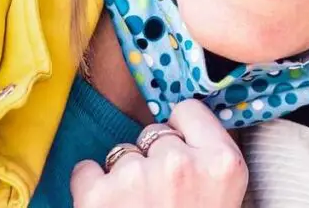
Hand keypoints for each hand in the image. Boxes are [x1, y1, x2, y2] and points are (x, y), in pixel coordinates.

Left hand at [68, 100, 244, 207]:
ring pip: (120, 153)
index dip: (180, 134)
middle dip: (152, 160)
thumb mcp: (223, 194)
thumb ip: (208, 156)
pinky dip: (90, 189)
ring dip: (123, 177)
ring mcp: (136, 177)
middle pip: (154, 134)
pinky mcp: (97, 195)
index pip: (188, 111)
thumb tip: (176, 126)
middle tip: (159, 198)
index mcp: (221, 162)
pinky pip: (85, 170)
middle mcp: (179, 163)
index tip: (178, 155)